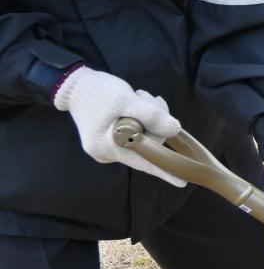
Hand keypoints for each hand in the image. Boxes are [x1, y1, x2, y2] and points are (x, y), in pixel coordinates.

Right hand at [52, 67, 186, 186]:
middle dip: (156, 121)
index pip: (143, 162)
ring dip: (150, 116)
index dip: (164, 171)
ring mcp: (109, 148)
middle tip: (149, 99)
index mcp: (107, 146)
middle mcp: (107, 153)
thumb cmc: (98, 91)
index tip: (182, 183)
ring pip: (145, 137)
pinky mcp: (112, 141)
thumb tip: (174, 131)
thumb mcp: (126, 99)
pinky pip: (137, 134)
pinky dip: (143, 118)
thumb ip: (152, 115)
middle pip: (148, 144)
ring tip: (138, 97)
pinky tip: (137, 102)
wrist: (76, 85)